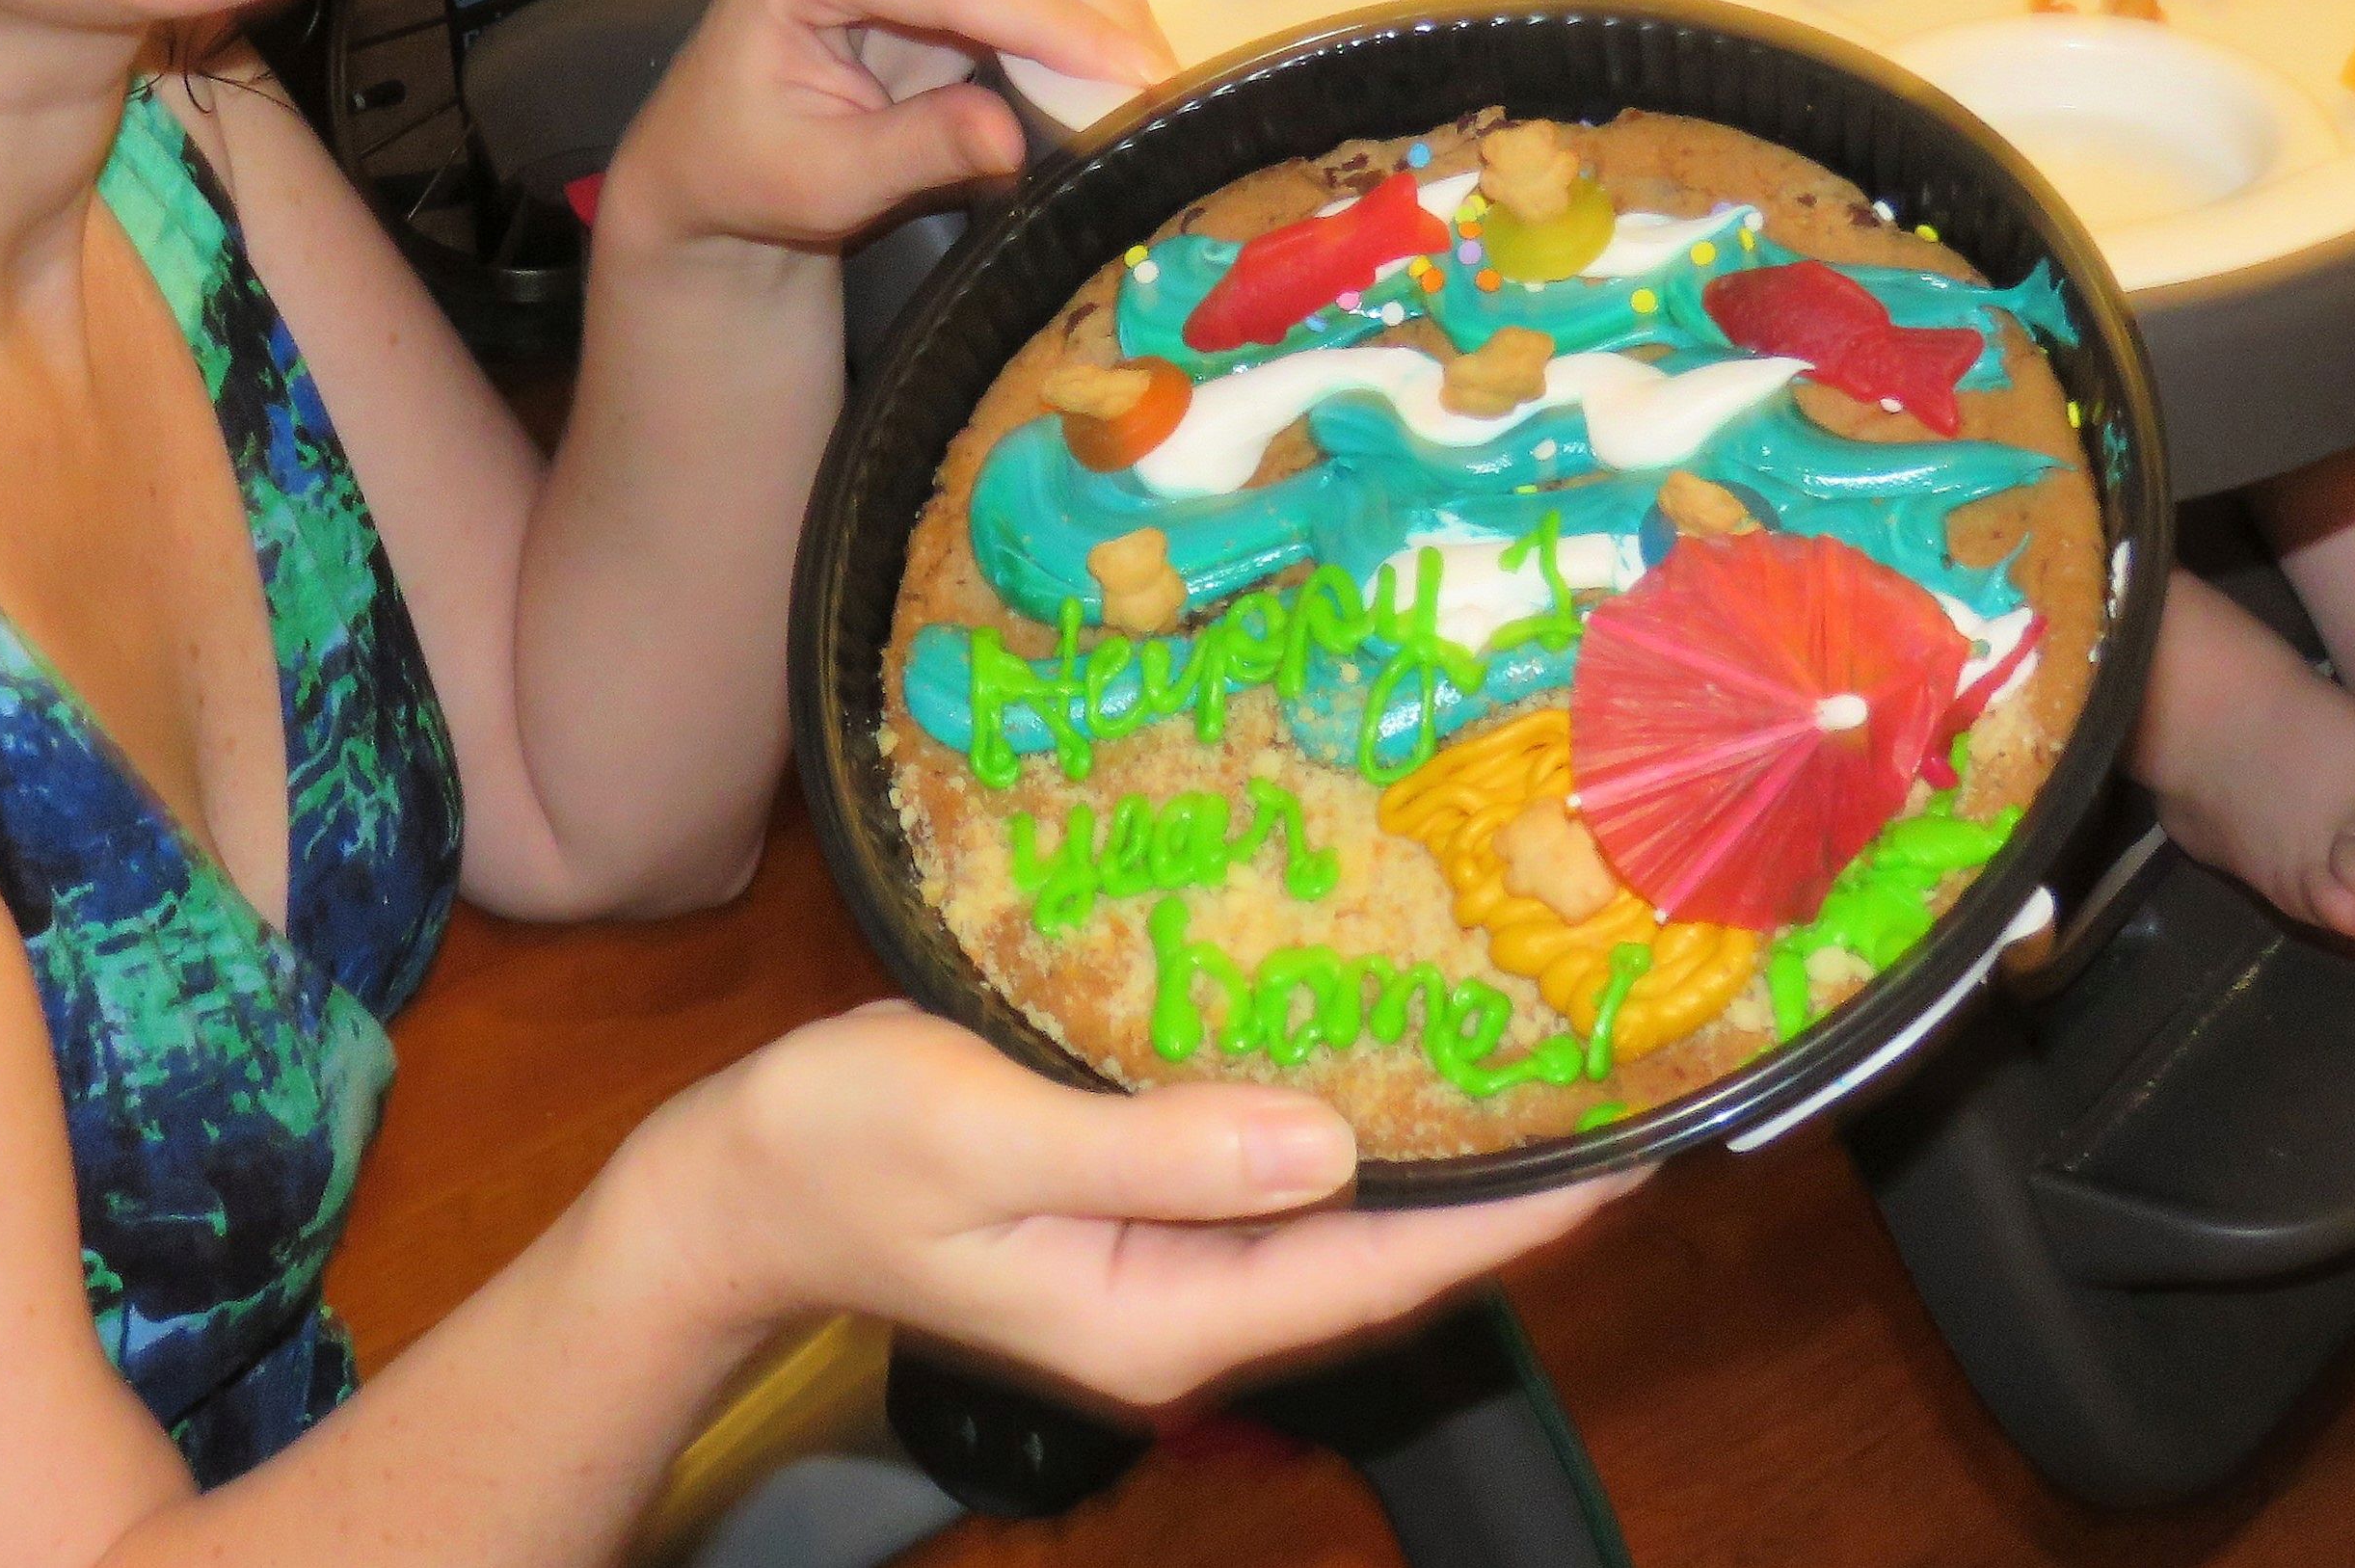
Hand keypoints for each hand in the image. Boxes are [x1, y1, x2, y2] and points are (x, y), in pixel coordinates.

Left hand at [599, 0, 1172, 261]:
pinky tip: (1122, 36)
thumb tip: (1013, 141)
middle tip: (1168, 81)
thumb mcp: (823, 181)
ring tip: (1152, 66)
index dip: (1051, 23)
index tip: (1136, 74)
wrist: (721, 141)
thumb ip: (915, 152)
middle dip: (1097, 2)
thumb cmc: (755, 167)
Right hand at [647, 1006, 1629, 1411]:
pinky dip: (1348, 1114)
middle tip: (1623, 1080)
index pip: (1377, 1267)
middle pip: (1381, 1249)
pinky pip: (1274, 1168)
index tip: (1628, 1154)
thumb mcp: (983, 1135)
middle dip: (1504, 1178)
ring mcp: (1163, 1260)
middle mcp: (1185, 1302)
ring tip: (1545, 1056)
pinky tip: (1393, 1044)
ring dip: (1436, 1141)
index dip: (1511, 1216)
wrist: (726, 1184)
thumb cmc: (836, 1150)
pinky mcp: (1139, 1205)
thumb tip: (1327, 1142)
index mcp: (1162, 1311)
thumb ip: (1155, 1147)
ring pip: (1336, 1208)